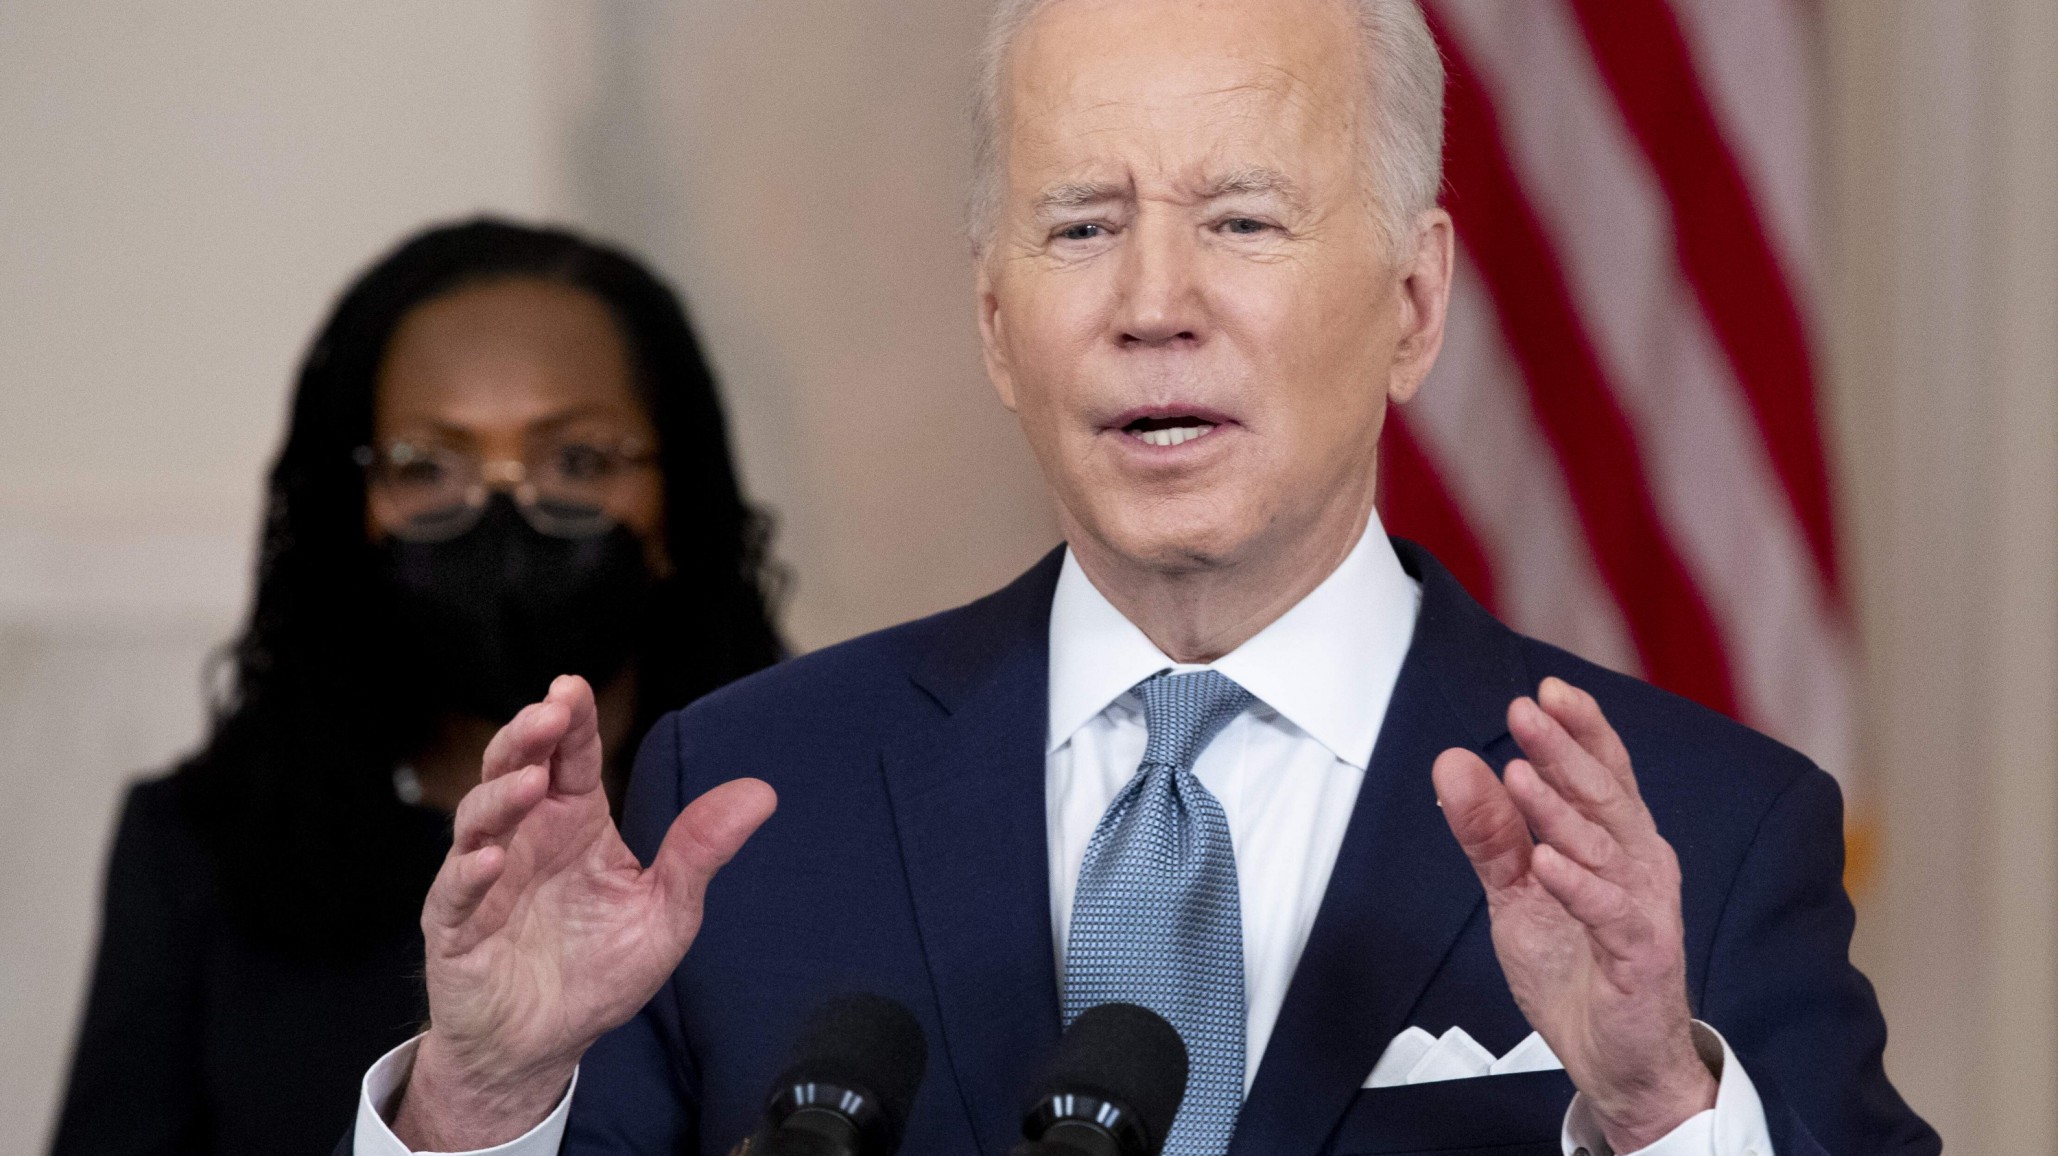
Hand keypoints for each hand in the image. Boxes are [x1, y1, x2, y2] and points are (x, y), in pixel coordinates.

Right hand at [393, 675, 776, 1148]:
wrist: (545, 1045)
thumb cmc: (599, 971)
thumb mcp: (665, 911)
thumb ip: (700, 851)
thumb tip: (761, 792)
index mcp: (573, 822)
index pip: (570, 757)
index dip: (569, 720)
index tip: (572, 687)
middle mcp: (525, 838)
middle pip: (515, 769)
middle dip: (526, 737)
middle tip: (548, 713)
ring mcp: (484, 879)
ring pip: (477, 820)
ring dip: (500, 796)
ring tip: (531, 782)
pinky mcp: (455, 929)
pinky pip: (454, 894)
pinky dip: (470, 874)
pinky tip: (492, 860)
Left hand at [1433, 678, 1713, 1152]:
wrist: (1615, 1059)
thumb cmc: (1575, 967)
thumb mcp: (1516, 892)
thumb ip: (1490, 830)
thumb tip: (1454, 761)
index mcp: (1616, 840)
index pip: (1604, 771)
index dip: (1580, 729)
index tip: (1546, 691)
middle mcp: (1641, 862)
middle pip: (1604, 794)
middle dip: (1565, 750)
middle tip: (1525, 711)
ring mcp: (1645, 906)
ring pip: (1605, 846)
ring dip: (1560, 811)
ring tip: (1520, 775)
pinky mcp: (1642, 954)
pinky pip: (1611, 912)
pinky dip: (1579, 885)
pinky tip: (1547, 862)